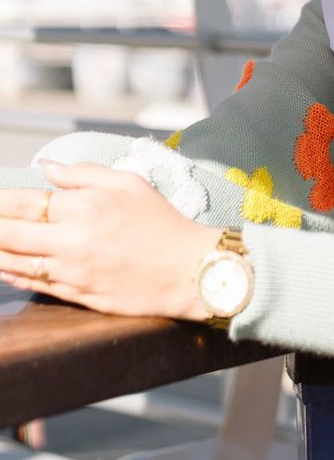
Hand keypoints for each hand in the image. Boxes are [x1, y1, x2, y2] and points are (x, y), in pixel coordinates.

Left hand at [0, 161, 220, 319]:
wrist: (186, 270)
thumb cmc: (160, 222)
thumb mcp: (128, 182)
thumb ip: (83, 173)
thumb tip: (47, 167)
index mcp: (85, 206)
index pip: (26, 201)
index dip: (0, 201)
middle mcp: (73, 239)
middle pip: (12, 233)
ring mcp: (72, 271)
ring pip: (17, 262)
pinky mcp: (77, 295)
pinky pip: (35, 284)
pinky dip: (12, 276)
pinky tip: (2, 269)